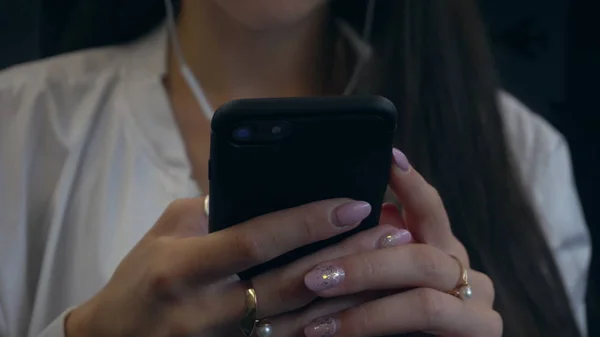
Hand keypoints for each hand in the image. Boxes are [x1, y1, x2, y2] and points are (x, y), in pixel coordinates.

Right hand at [64, 195, 413, 336]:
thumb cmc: (140, 279)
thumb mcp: (165, 233)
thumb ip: (214, 213)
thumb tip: (264, 194)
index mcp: (184, 269)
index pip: (256, 241)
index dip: (307, 222)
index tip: (353, 204)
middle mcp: (205, 311)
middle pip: (291, 283)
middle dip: (346, 257)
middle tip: (391, 232)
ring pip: (301, 320)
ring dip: (350, 291)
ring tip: (389, 264)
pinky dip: (328, 324)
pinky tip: (361, 304)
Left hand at [272, 149, 501, 336]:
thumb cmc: (398, 327)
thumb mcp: (382, 285)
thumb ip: (379, 252)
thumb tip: (365, 212)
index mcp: (442, 252)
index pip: (429, 210)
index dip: (410, 184)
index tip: (388, 157)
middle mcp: (465, 274)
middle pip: (419, 254)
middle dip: (363, 265)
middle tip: (314, 277)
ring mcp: (478, 308)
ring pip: (422, 296)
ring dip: (364, 308)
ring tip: (317, 318)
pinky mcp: (480, 336)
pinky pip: (423, 321)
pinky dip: (373, 326)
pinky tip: (334, 332)